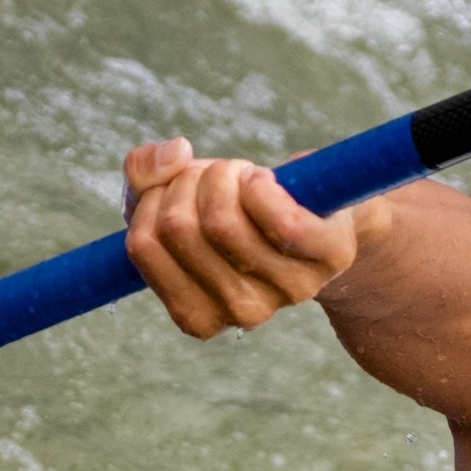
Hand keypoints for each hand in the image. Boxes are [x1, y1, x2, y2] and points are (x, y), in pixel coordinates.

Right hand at [122, 137, 359, 338]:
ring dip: (224, 175)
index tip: (178, 191)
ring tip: (241, 179)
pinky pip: (282, 223)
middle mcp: (241, 314)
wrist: (316, 209)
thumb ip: (144, 172)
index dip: (153, 198)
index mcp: (195, 315)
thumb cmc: (236, 207)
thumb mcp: (175, 195)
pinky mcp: (327, 258)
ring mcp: (287, 291)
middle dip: (189, 182)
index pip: (143, 244)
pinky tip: (264, 181)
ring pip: (222, 219)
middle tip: (216, 180)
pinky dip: (261, 186)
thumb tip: (175, 155)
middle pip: (179, 227)